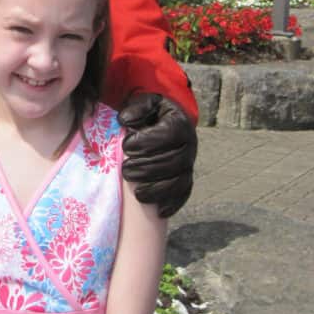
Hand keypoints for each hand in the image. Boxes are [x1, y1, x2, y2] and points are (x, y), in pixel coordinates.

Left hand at [118, 93, 197, 217]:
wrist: (165, 120)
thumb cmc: (151, 111)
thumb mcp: (144, 101)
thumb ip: (136, 108)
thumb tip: (124, 119)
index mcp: (180, 123)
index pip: (169, 135)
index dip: (148, 142)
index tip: (126, 146)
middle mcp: (189, 145)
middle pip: (173, 162)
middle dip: (148, 169)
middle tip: (126, 171)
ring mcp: (189, 163)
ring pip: (179, 181)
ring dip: (158, 190)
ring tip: (137, 193)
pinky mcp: (187, 178)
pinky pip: (184, 194)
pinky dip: (173, 204)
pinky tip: (158, 211)